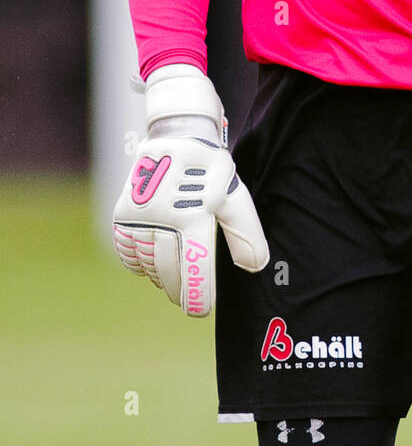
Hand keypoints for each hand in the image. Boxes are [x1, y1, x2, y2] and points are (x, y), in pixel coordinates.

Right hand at [112, 65, 268, 316]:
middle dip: (181, 291)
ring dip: (162, 277)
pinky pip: (130, 255)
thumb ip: (245, 233)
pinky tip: (156, 259)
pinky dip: (142, 264)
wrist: (175, 134)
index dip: (198, 297)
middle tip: (190, 300)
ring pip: (149, 266)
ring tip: (176, 277)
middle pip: (170, 273)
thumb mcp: (235, 194)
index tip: (200, 311)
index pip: (195, 270)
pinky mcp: (122, 214)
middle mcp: (163, 216)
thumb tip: (254, 267)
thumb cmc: (212, 169)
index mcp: (195, 213)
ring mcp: (139, 216)